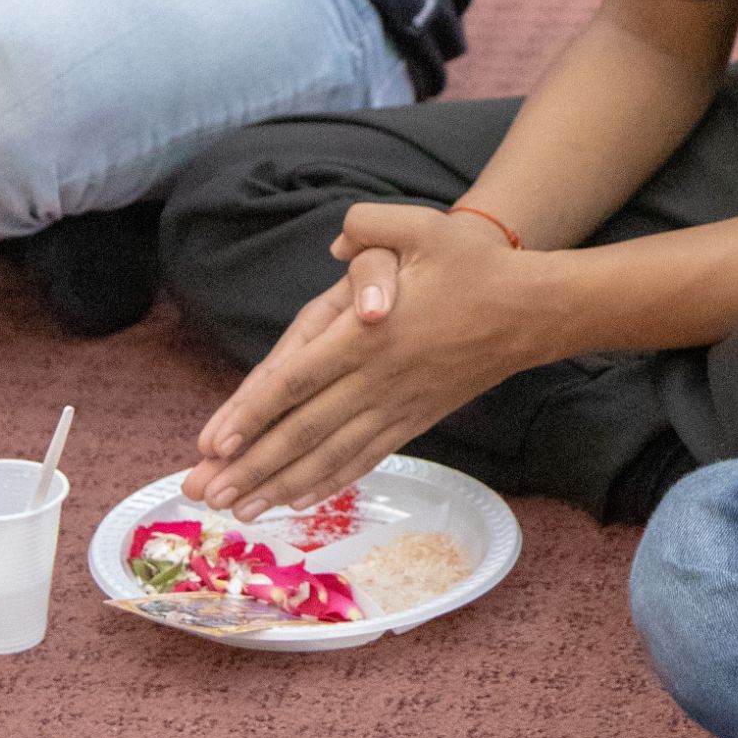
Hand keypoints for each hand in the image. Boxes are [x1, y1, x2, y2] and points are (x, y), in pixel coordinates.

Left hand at [182, 205, 541, 519]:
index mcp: (369, 336)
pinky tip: (298, 500)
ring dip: (281, 485)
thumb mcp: (424, 227)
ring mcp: (397, 405)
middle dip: (251, 466)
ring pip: (330, 455)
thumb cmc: (474, 266)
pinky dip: (329, 482)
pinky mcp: (415, 419)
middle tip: (205, 496)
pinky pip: (365, 458)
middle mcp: (377, 380)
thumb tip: (333, 247)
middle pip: (303, 430)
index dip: (252, 413)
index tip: (214, 443)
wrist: (532, 310)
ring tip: (240, 511)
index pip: (297, 379)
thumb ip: (370, 227)